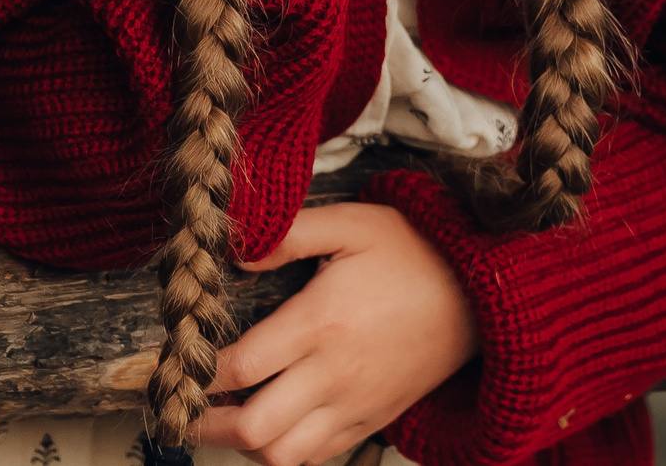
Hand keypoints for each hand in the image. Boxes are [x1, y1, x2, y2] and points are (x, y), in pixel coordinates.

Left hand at [195, 203, 479, 465]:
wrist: (484, 293)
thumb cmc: (418, 253)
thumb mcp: (354, 223)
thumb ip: (291, 232)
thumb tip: (236, 251)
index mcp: (322, 321)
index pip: (241, 367)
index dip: (200, 373)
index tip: (180, 364)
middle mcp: (335, 373)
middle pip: (253, 427)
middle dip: (207, 423)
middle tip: (186, 408)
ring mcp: (355, 403)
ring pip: (281, 456)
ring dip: (243, 445)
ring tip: (225, 420)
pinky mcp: (372, 420)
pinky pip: (317, 458)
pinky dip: (284, 453)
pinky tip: (271, 427)